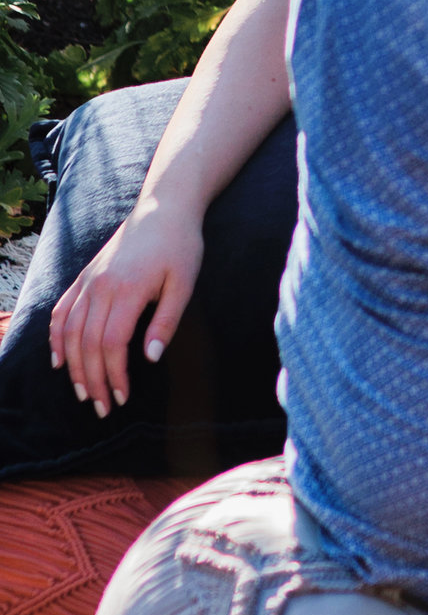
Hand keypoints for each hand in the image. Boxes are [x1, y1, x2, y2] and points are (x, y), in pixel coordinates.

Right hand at [51, 204, 204, 412]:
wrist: (164, 207)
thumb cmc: (180, 246)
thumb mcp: (184, 283)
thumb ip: (166, 321)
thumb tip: (149, 359)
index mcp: (126, 290)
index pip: (111, 345)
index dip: (114, 376)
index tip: (123, 398)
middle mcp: (99, 286)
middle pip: (86, 344)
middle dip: (93, 381)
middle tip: (103, 408)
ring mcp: (88, 281)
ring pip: (69, 332)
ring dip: (73, 367)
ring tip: (83, 393)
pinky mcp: (84, 276)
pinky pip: (61, 311)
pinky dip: (55, 338)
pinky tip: (58, 360)